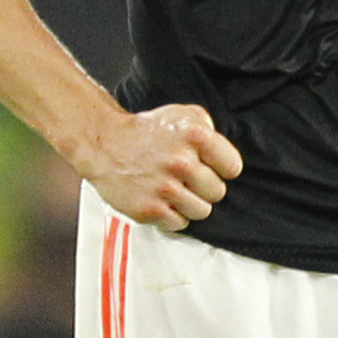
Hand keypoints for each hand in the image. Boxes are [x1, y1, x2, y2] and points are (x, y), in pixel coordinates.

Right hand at [76, 104, 240, 231]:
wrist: (104, 144)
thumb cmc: (145, 131)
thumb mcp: (181, 114)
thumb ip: (207, 129)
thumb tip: (221, 154)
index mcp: (194, 136)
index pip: (233, 167)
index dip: (221, 168)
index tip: (208, 167)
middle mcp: (181, 162)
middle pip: (217, 192)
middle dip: (204, 187)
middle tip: (185, 179)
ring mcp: (165, 188)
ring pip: (202, 211)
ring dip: (190, 203)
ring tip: (173, 190)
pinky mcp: (150, 209)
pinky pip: (180, 223)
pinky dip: (172, 216)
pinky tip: (161, 200)